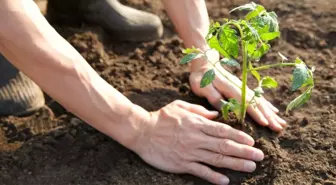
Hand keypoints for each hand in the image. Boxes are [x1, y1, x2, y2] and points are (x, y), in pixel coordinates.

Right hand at [131, 100, 263, 184]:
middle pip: (224, 146)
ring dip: (235, 164)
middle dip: (243, 152)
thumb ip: (199, 110)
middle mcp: (196, 138)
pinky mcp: (181, 163)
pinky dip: (213, 177)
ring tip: (250, 167)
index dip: (239, 137)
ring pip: (216, 159)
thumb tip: (215, 114)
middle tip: (259, 157)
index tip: (252, 142)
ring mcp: (189, 152)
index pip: (222, 130)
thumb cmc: (161, 117)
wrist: (141, 131)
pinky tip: (225, 181)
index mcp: (197, 124)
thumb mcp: (180, 106)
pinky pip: (200, 171)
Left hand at [189, 51, 286, 131]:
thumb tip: (225, 109)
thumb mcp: (203, 87)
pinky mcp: (243, 87)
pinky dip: (267, 105)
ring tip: (281, 123)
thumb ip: (214, 97)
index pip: (246, 103)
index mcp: (231, 89)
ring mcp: (243, 87)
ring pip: (260, 101)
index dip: (256, 114)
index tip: (266, 124)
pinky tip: (274, 111)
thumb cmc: (201, 77)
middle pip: (258, 103)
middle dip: (269, 116)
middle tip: (279, 128)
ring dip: (271, 112)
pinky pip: (258, 97)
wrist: (204, 62)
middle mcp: (240, 88)